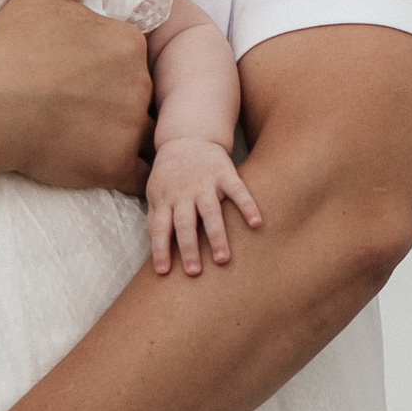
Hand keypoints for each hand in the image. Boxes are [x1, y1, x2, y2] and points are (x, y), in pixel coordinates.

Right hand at [0, 0, 153, 194]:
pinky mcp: (114, 165)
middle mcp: (139, 82)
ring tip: (78, 137)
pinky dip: (123, 171)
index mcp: (128, 42)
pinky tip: (98, 166)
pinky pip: (137, 175)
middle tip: (71, 107)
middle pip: (140, 95)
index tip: (75, 75)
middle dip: (114, 101)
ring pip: (141, 134)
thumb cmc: (10, 47)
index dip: (106, 66)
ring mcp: (129, 126)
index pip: (132, 57)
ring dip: (120, 136)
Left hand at [146, 139, 263, 276]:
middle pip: (185, 223)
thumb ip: (155, 219)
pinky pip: (238, 191)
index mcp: (165, 200)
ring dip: (216, 236)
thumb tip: (155, 248)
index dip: (160, 249)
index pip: (160, 228)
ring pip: (210, 212)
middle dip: (189, 248)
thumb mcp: (156, 193)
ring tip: (223, 259)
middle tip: (194, 272)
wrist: (188, 138)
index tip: (163, 272)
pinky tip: (256, 224)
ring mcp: (205, 183)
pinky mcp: (225, 173)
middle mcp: (184, 193)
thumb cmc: (170, 175)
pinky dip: (247, 206)